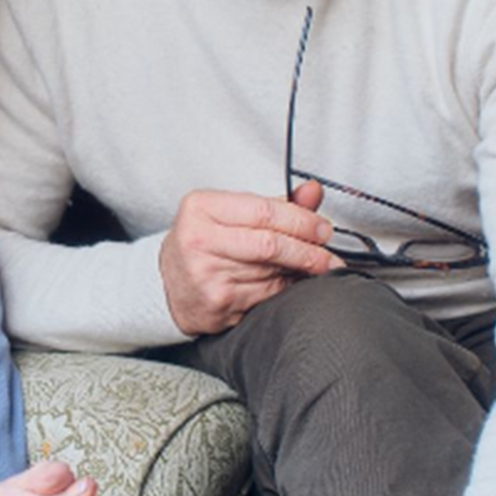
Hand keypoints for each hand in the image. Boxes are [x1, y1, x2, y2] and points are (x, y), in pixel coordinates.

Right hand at [159, 182, 340, 335]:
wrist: (167, 285)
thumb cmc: (201, 243)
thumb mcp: (228, 212)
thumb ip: (273, 203)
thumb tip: (312, 192)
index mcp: (201, 208)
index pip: (264, 212)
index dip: (301, 221)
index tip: (322, 228)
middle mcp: (199, 240)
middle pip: (270, 244)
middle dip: (309, 251)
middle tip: (328, 254)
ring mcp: (207, 275)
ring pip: (272, 271)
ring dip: (301, 271)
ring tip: (313, 266)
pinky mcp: (219, 303)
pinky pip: (268, 294)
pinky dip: (286, 287)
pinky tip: (290, 280)